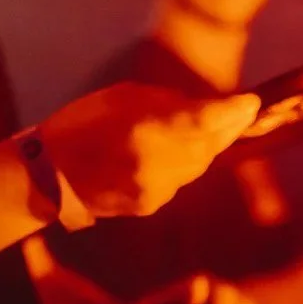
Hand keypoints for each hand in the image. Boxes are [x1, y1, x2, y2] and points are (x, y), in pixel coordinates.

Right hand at [40, 84, 259, 218]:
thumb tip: (208, 110)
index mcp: (145, 129)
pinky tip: (169, 153)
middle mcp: (155, 163)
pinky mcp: (152, 205)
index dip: (233, 113)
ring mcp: (155, 189)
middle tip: (240, 112)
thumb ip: (170, 104)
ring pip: (199, 166)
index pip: (204, 122)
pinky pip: (181, 180)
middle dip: (226, 128)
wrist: (50, 176)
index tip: (252, 103)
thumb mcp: (124, 98)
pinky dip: (182, 165)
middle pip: (209, 146)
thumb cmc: (83, 125)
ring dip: (205, 146)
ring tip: (201, 128)